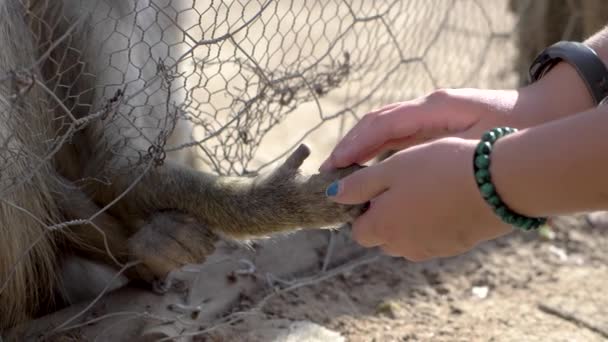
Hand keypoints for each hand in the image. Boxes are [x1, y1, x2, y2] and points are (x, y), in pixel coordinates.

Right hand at [320, 88, 528, 171]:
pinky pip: (397, 138)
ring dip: (360, 150)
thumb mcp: (475, 140)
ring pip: (383, 131)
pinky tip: (369, 171)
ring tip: (340, 173)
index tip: (335, 165)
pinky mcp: (433, 127)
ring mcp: (427, 116)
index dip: (355, 145)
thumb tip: (397, 170)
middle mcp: (424, 109)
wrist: (541, 114)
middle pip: (375, 125)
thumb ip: (437, 149)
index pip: (382, 125)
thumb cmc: (511, 128)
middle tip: (328, 173)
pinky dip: (378, 152)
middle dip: (350, 147)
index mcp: (431, 107)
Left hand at [325, 137, 512, 260]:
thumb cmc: (439, 168)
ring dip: (406, 220)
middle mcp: (402, 246)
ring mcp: (430, 250)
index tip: (374, 187)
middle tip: (400, 185)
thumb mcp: (392, 168)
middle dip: (383, 216)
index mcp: (382, 227)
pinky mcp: (454, 247)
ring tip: (423, 189)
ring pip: (405, 239)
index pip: (357, 231)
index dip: (361, 209)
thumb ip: (358, 184)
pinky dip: (429, 224)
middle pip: (381, 237)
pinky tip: (444, 199)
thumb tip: (332, 195)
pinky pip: (430, 238)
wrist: (497, 183)